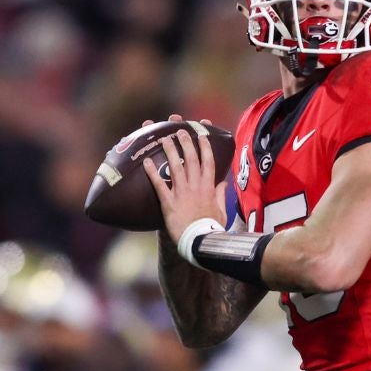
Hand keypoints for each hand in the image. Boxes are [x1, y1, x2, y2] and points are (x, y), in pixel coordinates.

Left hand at [141, 114, 227, 241]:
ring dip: (170, 152)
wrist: (200, 240)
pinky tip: (146, 162)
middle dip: (186, 143)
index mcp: (209, 187)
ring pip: (176, 167)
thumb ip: (221, 195)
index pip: (208, 162)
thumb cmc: (212, 227)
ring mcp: (182, 193)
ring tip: (164, 139)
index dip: (205, 148)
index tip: (202, 136)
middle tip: (180, 130)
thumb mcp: (221, 211)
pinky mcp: (169, 202)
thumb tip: (223, 183)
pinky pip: (159, 185)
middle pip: (191, 160)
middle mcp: (196, 186)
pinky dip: (152, 173)